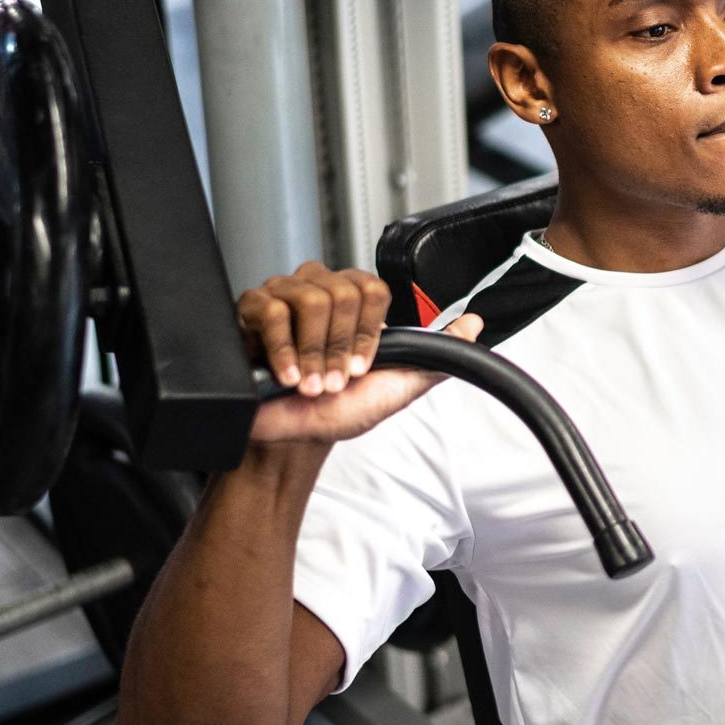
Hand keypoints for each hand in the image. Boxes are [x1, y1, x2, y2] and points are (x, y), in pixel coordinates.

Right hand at [237, 262, 484, 444]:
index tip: (362, 368)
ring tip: (310, 384)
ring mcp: (283, 295)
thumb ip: (437, 353)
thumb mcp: (398, 384)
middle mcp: (320, 289)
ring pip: (308, 300)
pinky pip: (270, 312)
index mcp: (355, 300)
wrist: (296, 436)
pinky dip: (282, 350)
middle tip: (334, 380)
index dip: (369, 333)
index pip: (372, 288)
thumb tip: (473, 325)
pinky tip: (287, 375)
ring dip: (313, 353)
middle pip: (340, 293)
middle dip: (339, 348)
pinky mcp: (252, 310)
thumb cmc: (342, 408)